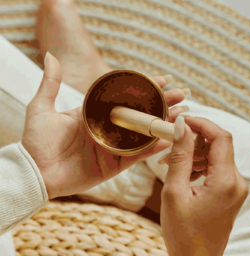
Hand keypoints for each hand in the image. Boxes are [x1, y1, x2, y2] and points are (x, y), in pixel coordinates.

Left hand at [22, 53, 187, 198]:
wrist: (35, 172)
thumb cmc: (37, 141)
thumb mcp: (42, 109)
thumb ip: (50, 84)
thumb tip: (51, 56)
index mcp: (95, 114)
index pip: (125, 98)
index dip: (145, 88)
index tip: (165, 79)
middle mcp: (108, 130)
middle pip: (140, 115)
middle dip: (162, 105)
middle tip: (182, 96)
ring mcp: (113, 148)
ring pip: (143, 134)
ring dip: (163, 125)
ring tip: (182, 115)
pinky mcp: (115, 165)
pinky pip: (138, 156)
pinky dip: (154, 148)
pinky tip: (169, 139)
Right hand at [161, 115, 248, 255]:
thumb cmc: (182, 231)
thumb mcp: (174, 191)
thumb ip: (180, 155)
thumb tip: (182, 126)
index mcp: (226, 181)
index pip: (221, 137)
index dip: (201, 124)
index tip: (182, 121)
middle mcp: (237, 182)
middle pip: (219, 145)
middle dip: (194, 139)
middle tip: (171, 145)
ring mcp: (236, 188)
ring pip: (216, 156)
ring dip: (195, 153)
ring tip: (171, 163)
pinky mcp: (230, 193)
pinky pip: (216, 169)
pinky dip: (199, 165)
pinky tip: (182, 173)